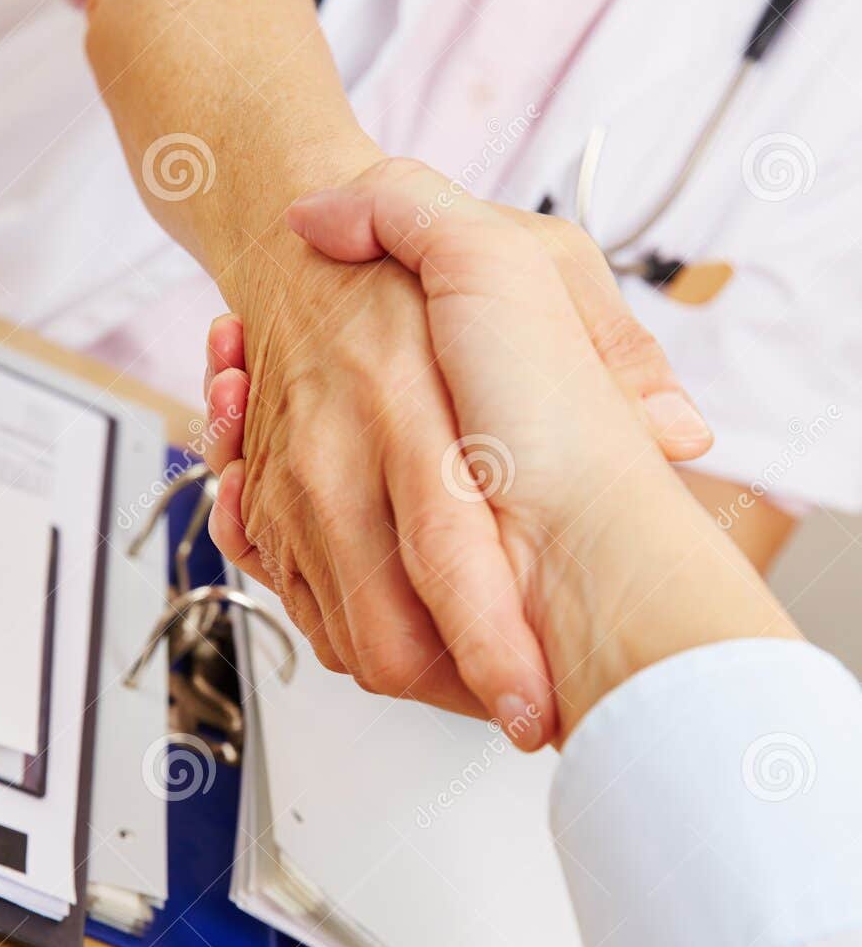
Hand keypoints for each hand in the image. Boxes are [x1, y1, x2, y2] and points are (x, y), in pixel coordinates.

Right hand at [204, 160, 712, 745]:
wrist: (282, 239)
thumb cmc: (408, 266)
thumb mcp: (534, 262)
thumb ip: (612, 342)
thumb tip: (681, 429)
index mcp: (410, 408)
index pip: (451, 557)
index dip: (492, 651)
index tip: (535, 707)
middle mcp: (339, 459)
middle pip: (384, 632)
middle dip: (458, 695)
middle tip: (518, 705)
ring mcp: (293, 490)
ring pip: (342, 637)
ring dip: (414, 676)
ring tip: (477, 672)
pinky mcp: (265, 507)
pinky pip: (303, 610)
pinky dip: (354, 638)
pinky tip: (407, 623)